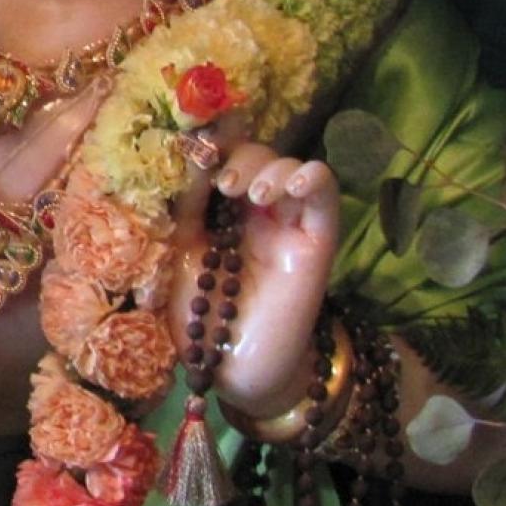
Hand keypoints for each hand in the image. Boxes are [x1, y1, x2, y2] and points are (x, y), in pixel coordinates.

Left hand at [170, 142, 339, 419]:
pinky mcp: (316, 242)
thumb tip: (187, 153)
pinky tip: (292, 186)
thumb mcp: (179, 252)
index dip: (215, 140)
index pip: (224, 157)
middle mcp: (256, 212)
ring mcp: (288, 224)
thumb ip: (187, 206)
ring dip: (272, 168)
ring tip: (252, 194)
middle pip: (258, 156)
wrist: (232, 369)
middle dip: (241, 159)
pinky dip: (313, 178)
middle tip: (225, 185)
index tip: (196, 136)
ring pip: (292, 167)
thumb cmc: (199, 317)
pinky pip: (325, 196)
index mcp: (219, 211)